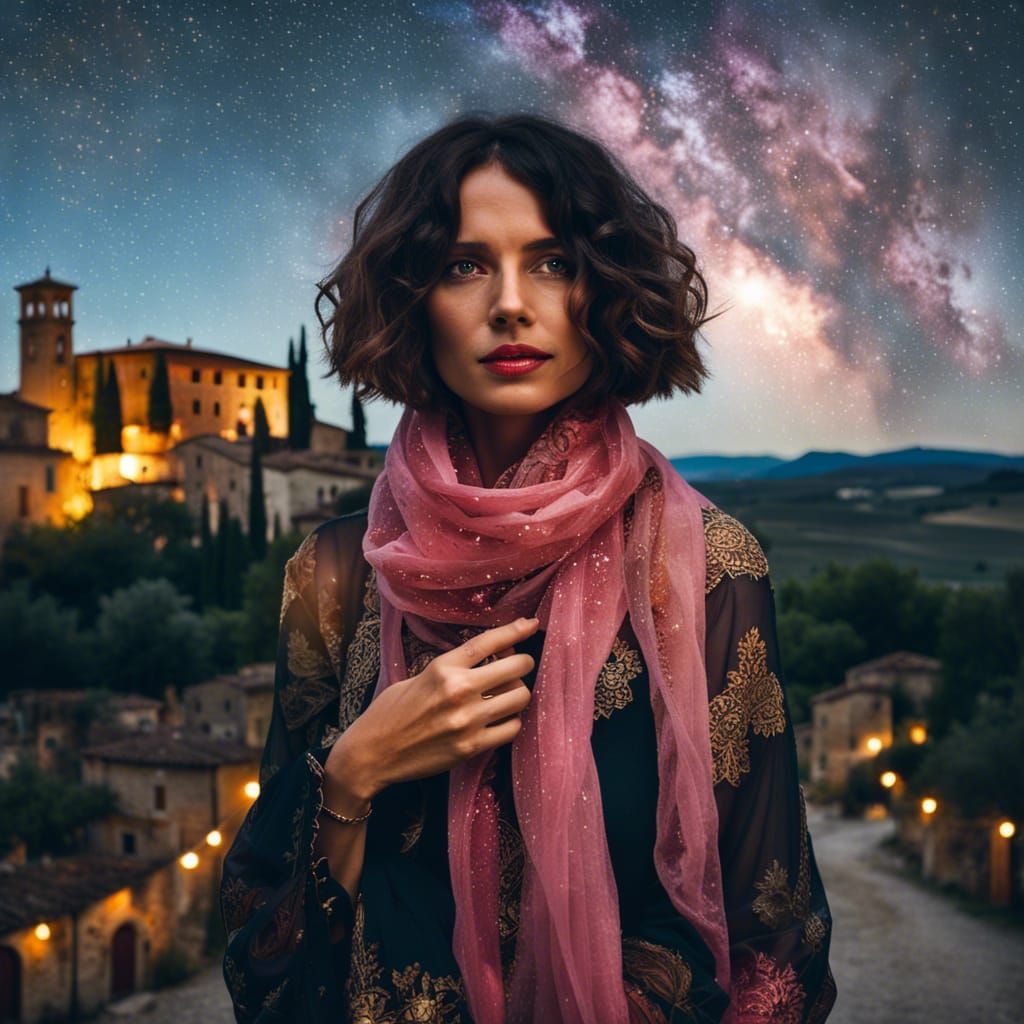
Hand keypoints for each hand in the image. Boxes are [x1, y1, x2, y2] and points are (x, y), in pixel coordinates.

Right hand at [326, 616, 538, 797]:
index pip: (489, 642)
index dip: (515, 630)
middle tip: (519, 667)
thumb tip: (492, 657)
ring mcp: (468, 720)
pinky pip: (512, 728)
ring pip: (520, 697)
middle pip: (516, 667)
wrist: (373, 753)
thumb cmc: (391, 711)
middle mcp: (459, 690)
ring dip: (519, 693)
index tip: (532, 624)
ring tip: (508, 695)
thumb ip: (453, 667)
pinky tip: (501, 719)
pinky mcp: (471, 747)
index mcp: (443, 668)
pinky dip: (511, 721)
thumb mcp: (418, 677)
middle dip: (523, 663)